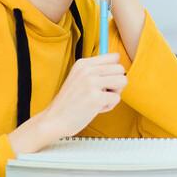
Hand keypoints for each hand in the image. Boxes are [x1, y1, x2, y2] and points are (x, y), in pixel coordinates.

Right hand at [8, 54, 126, 153]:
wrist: (54, 120)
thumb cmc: (69, 103)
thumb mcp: (78, 78)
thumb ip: (95, 71)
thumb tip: (120, 67)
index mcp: (83, 64)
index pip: (114, 57)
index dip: (114, 70)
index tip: (105, 80)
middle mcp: (87, 70)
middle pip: (120, 69)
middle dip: (116, 82)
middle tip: (103, 92)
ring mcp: (91, 83)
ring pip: (122, 81)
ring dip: (115, 93)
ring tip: (100, 99)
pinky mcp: (96, 98)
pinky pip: (117, 98)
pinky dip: (109, 106)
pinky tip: (96, 108)